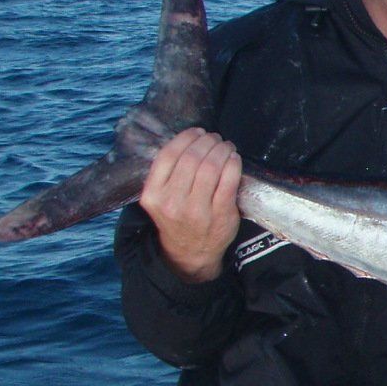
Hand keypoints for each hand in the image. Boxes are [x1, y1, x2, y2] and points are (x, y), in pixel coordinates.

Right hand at [139, 128, 241, 282]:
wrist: (190, 253)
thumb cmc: (177, 218)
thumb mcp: (160, 199)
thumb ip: (167, 174)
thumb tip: (189, 140)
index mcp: (153, 195)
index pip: (168, 156)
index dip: (185, 138)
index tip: (197, 132)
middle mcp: (172, 202)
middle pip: (191, 158)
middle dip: (206, 141)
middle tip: (214, 138)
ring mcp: (197, 209)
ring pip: (211, 166)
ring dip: (221, 149)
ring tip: (225, 146)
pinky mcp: (220, 214)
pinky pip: (229, 180)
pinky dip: (233, 163)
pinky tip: (233, 158)